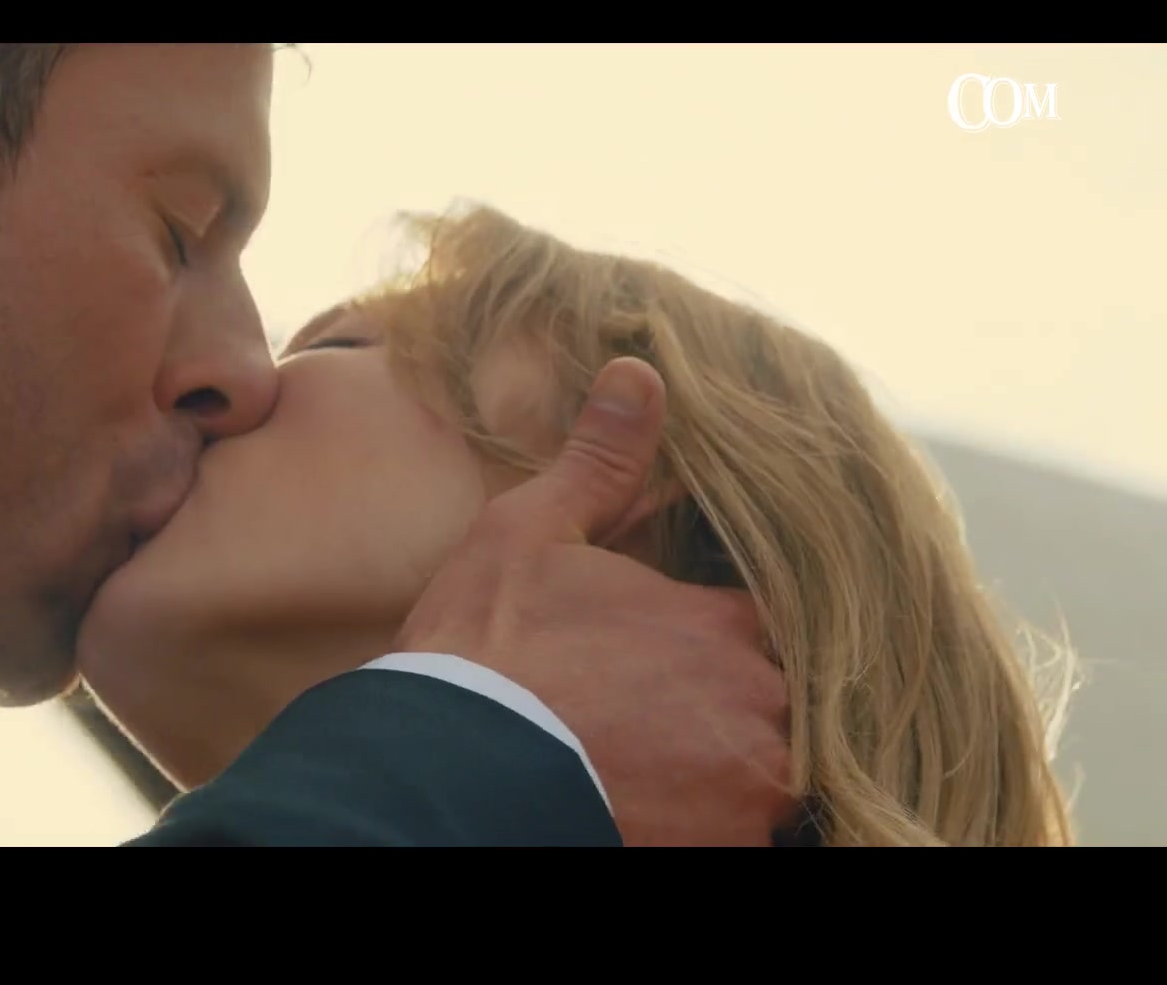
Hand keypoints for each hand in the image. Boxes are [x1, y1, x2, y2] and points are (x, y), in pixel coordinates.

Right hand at [393, 357, 793, 844]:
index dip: (715, 640)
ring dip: (719, 775)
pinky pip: (742, 833)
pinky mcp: (723, 849)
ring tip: (643, 772)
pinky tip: (643, 809)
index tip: (665, 654)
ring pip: (763, 777)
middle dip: (725, 712)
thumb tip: (643, 372)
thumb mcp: (531, 535)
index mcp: (725, 624)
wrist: (447, 772)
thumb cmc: (485, 649)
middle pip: (776, 707)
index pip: (763, 626)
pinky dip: (700, 823)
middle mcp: (763, 708)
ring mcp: (750, 792)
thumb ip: (601, 462)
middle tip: (645, 721)